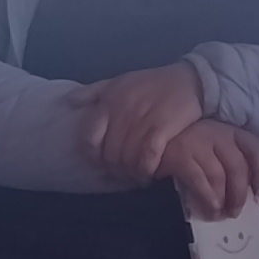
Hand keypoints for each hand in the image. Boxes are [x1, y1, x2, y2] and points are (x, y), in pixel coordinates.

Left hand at [75, 61, 208, 181]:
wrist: (189, 80)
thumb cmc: (151, 83)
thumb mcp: (119, 82)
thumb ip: (93, 92)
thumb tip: (69, 101)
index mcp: (108, 103)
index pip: (90, 138)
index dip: (94, 156)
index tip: (103, 163)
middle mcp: (121, 113)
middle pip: (110, 153)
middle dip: (116, 169)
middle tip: (124, 175)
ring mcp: (141, 121)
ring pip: (128, 159)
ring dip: (132, 173)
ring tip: (137, 178)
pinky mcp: (161, 129)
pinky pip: (147, 158)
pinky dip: (146, 170)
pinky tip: (150, 174)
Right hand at [157, 119, 258, 221]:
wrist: (148, 140)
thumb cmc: (184, 148)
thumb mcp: (210, 149)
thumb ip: (228, 166)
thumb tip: (249, 196)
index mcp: (228, 130)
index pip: (254, 147)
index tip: (257, 192)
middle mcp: (216, 133)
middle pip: (238, 166)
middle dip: (240, 194)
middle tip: (235, 212)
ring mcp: (198, 143)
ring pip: (220, 175)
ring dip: (222, 200)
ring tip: (219, 213)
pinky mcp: (180, 155)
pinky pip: (200, 180)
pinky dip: (207, 197)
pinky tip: (208, 208)